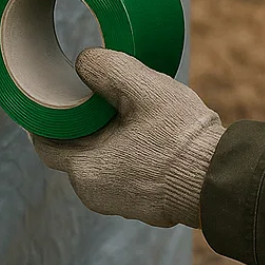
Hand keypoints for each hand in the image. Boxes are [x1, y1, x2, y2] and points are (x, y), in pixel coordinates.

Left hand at [31, 48, 225, 228]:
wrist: (219, 179)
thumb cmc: (181, 136)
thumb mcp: (143, 88)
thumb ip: (108, 68)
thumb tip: (83, 61)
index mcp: (86, 170)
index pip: (46, 143)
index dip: (45, 117)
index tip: (51, 93)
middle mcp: (96, 194)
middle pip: (74, 150)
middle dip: (80, 123)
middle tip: (93, 93)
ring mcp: (120, 203)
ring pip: (100, 161)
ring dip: (106, 136)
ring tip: (123, 108)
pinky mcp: (143, 204)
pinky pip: (122, 172)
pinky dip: (125, 151)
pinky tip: (143, 131)